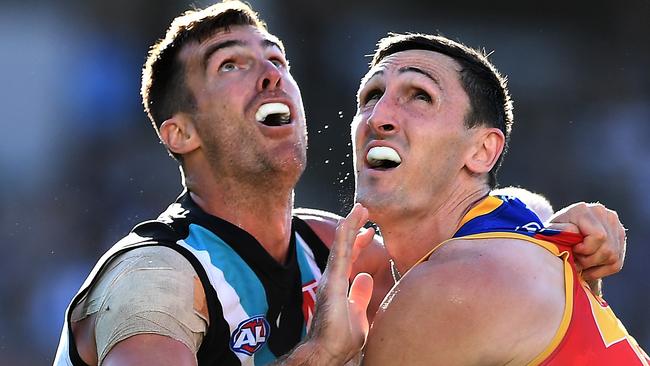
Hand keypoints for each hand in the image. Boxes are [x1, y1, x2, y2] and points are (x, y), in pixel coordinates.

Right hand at [307, 203, 374, 363]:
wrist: (328, 352)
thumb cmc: (340, 339)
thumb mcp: (358, 314)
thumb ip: (360, 295)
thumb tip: (364, 277)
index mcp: (340, 286)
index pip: (351, 259)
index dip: (359, 244)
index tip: (369, 232)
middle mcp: (333, 279)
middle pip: (346, 248)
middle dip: (355, 229)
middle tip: (364, 210)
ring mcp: (331, 279)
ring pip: (342, 246)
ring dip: (350, 226)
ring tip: (359, 209)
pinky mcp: (332, 282)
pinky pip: (338, 254)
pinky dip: (343, 237)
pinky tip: (347, 222)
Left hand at [549, 202, 625, 280]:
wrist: (560, 231)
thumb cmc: (553, 233)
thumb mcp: (550, 232)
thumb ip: (559, 231)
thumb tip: (573, 231)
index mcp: (583, 210)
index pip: (598, 236)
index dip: (585, 249)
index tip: (573, 251)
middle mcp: (603, 214)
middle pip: (607, 248)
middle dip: (588, 260)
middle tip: (575, 261)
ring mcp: (614, 225)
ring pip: (612, 257)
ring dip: (594, 266)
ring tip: (579, 263)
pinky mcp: (620, 238)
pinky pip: (616, 263)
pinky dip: (600, 271)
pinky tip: (587, 269)